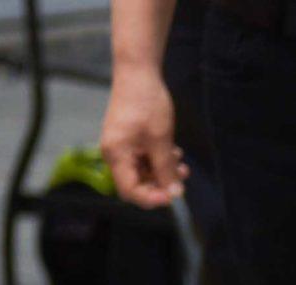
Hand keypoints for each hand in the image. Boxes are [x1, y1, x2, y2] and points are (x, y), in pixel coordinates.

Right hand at [101, 70, 185, 207]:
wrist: (137, 73)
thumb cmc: (147, 104)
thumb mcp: (161, 140)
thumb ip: (166, 169)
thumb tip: (175, 194)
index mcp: (116, 155)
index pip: (130, 191)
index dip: (152, 198)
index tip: (173, 196)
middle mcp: (114, 154)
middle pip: (136, 183)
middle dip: (160, 184)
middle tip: (181, 177)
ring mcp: (121, 146)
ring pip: (143, 171)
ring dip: (163, 171)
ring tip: (179, 162)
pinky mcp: (128, 140)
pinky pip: (143, 159)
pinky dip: (159, 160)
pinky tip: (173, 152)